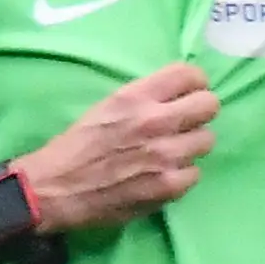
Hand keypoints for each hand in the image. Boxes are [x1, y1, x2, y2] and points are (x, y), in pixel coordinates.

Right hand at [17, 66, 217, 232]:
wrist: (55, 188)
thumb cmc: (77, 145)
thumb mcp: (107, 106)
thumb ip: (144, 98)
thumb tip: (176, 96)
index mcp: (136, 97)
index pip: (190, 75)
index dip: (195, 84)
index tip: (189, 93)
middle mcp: (155, 121)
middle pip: (209, 105)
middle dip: (200, 112)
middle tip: (186, 123)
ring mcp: (165, 155)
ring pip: (206, 140)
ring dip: (191, 145)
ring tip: (172, 152)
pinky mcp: (168, 186)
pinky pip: (195, 173)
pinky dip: (182, 175)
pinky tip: (163, 175)